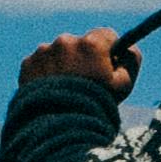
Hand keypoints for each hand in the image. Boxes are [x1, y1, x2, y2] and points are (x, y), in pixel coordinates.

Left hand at [21, 28, 140, 93]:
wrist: (58, 126)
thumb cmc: (95, 105)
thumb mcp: (124, 85)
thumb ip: (132, 60)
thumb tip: (128, 47)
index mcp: (91, 43)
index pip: (105, 35)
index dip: (108, 51)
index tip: (105, 66)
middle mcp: (65, 41)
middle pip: (79, 44)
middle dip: (82, 58)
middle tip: (84, 83)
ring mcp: (44, 52)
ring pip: (58, 54)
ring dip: (62, 66)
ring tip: (65, 91)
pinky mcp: (28, 64)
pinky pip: (40, 64)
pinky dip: (45, 74)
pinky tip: (50, 92)